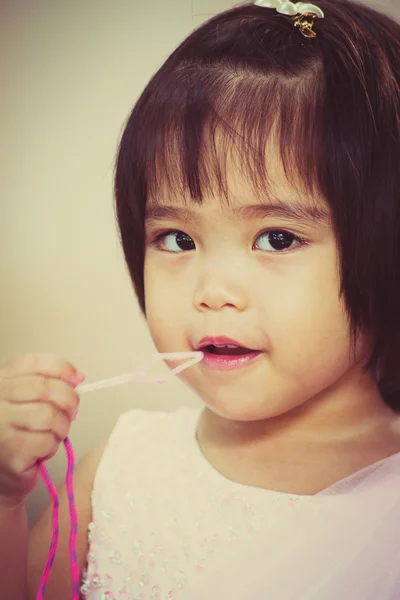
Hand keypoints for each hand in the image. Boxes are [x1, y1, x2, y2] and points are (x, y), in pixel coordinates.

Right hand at [0, 354, 83, 507]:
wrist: (3, 472)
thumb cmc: (20, 432)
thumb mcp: (32, 400)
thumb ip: (51, 384)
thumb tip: (77, 377)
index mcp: (2, 380)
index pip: (35, 363)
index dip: (62, 369)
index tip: (77, 379)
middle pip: (45, 388)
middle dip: (69, 400)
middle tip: (72, 411)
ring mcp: (0, 425)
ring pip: (49, 415)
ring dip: (62, 426)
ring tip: (56, 433)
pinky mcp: (10, 450)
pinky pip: (46, 440)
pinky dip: (53, 445)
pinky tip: (43, 449)